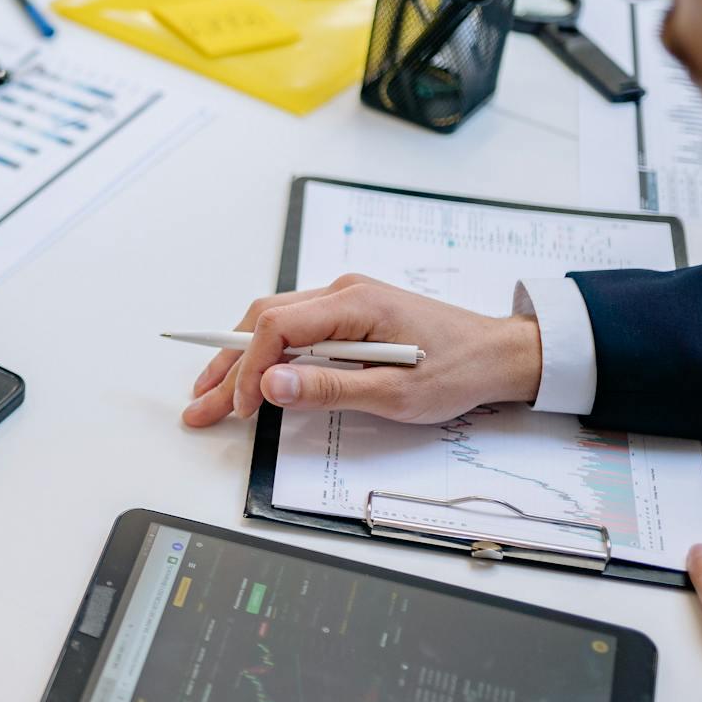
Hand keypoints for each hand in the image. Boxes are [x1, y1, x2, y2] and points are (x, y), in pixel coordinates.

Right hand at [182, 274, 543, 427]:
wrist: (501, 355)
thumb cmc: (458, 371)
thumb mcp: (393, 393)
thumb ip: (327, 388)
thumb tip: (270, 384)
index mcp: (353, 304)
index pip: (276, 328)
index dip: (249, 370)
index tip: (242, 408)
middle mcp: (343, 293)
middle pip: (263, 321)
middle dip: (227, 366)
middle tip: (199, 405)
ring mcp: (345, 301)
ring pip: (273, 323)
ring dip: (240, 360)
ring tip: (212, 394)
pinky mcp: (350, 315)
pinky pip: (295, 328)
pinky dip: (267, 354)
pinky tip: (252, 376)